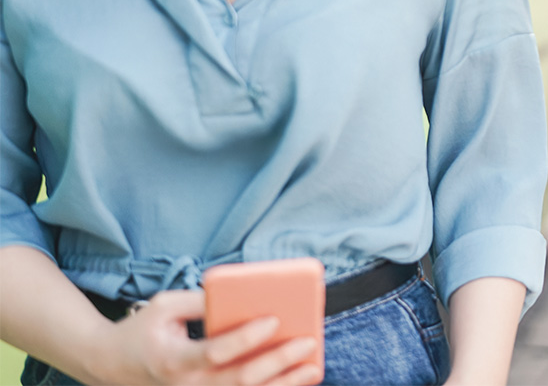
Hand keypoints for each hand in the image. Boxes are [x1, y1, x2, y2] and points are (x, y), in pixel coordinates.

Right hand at [93, 289, 321, 385]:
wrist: (111, 365)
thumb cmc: (142, 330)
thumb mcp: (165, 306)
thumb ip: (202, 300)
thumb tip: (243, 294)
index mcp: (174, 360)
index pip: (216, 352)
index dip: (246, 338)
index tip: (273, 319)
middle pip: (238, 380)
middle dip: (278, 362)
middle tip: (308, 343)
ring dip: (282, 384)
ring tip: (313, 368)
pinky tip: (294, 383)